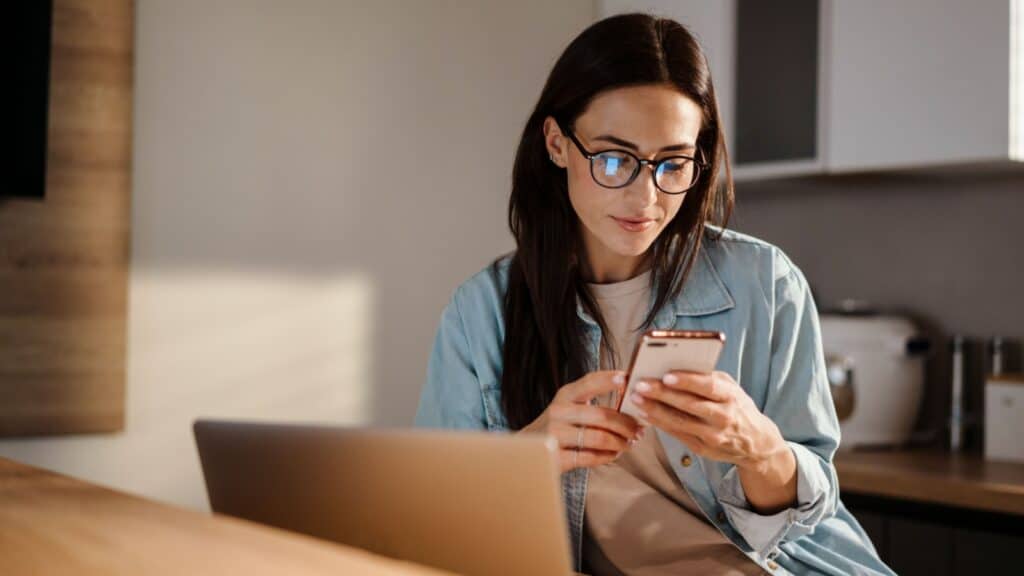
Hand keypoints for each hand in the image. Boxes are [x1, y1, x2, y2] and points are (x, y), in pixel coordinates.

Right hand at [521, 370, 645, 472]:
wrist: (526, 451)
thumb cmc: (557, 426)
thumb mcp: (568, 406)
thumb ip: (592, 399)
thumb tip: (631, 396)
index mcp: (565, 395)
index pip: (590, 382)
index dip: (610, 380)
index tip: (628, 379)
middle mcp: (558, 412)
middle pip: (601, 415)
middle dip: (626, 424)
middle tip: (639, 430)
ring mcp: (555, 435)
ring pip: (599, 438)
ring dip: (620, 443)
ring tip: (629, 444)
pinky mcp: (556, 458)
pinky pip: (590, 457)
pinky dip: (607, 457)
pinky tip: (614, 455)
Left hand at [627, 370, 788, 475]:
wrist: (756, 443)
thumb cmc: (737, 407)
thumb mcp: (731, 388)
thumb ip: (708, 377)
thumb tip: (677, 365)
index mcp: (732, 396)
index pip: (709, 387)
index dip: (687, 381)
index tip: (666, 374)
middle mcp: (724, 417)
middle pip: (689, 404)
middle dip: (662, 394)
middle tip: (640, 384)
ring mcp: (713, 436)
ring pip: (680, 422)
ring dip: (654, 410)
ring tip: (635, 398)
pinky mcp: (702, 449)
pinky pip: (677, 434)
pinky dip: (659, 423)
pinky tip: (644, 413)